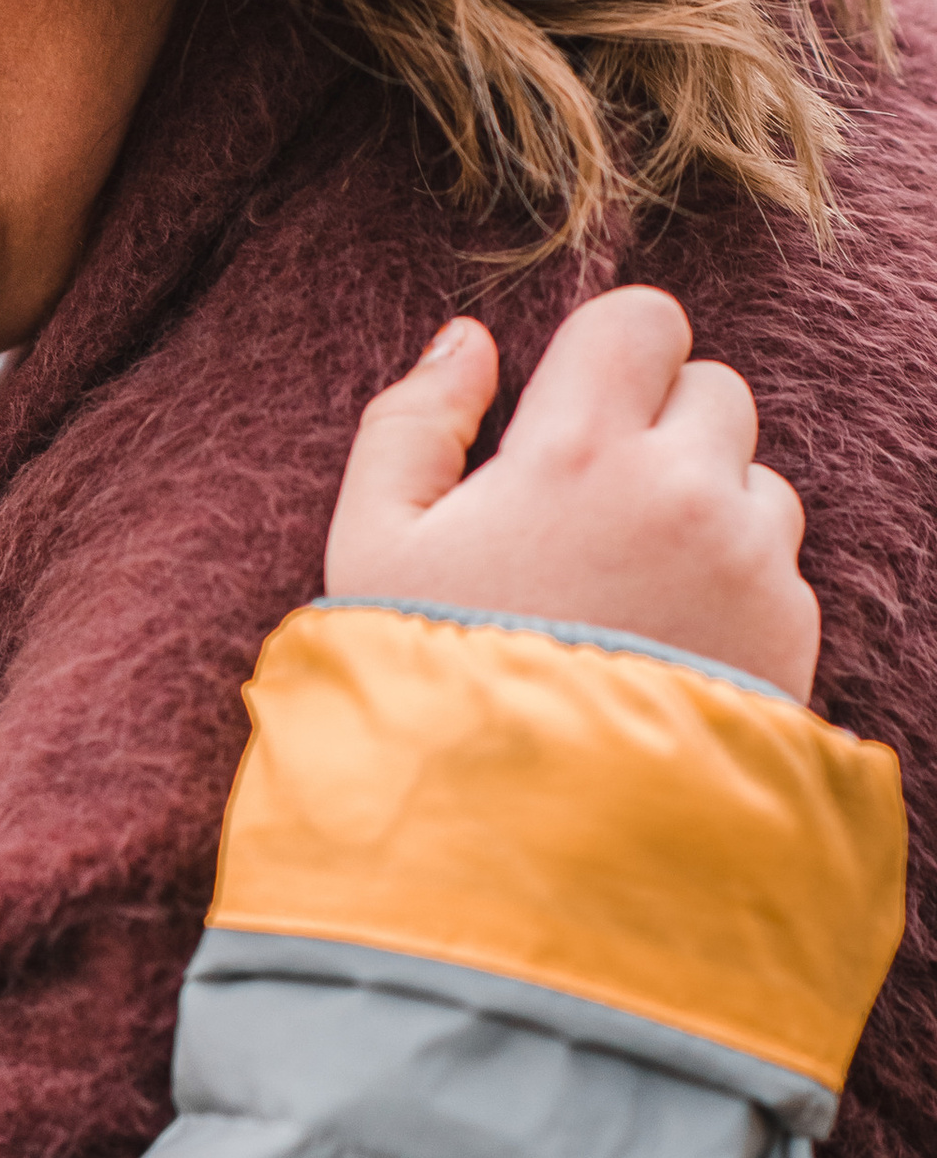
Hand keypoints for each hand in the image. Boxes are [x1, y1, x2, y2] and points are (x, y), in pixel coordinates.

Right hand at [324, 289, 817, 700]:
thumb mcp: (369, 553)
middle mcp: (681, 489)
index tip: (573, 417)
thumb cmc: (428, 689)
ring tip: (627, 593)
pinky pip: (780, 565)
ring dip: (704, 510)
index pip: (643, 318)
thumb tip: (466, 341)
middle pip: (710, 388)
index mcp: (577, 451)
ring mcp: (748, 560)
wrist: (522, 839)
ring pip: (754, 478)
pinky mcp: (790, 629)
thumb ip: (408, 425)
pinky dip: (734, 587)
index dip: (608, 355)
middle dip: (658, 433)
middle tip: (589, 517)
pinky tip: (662, 645)